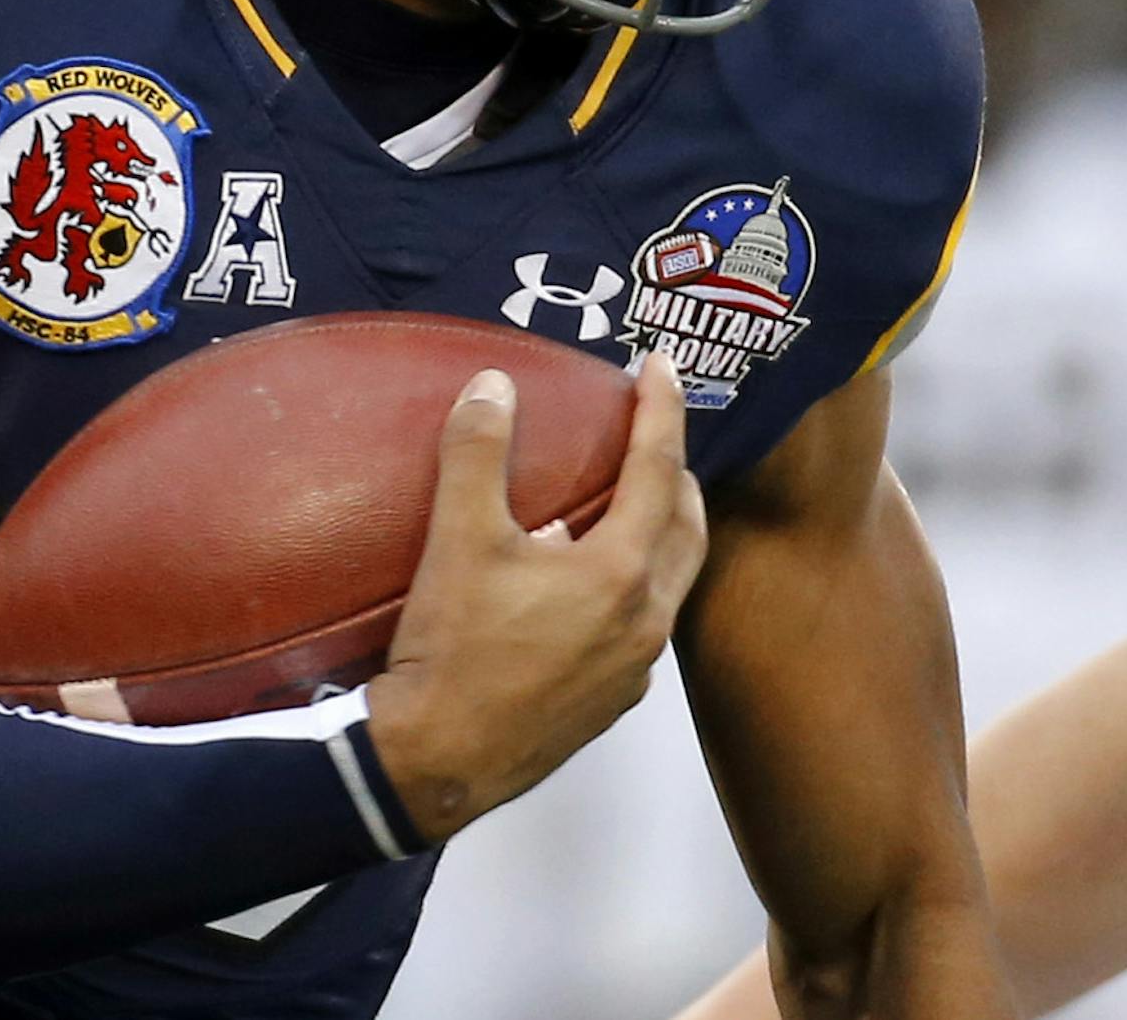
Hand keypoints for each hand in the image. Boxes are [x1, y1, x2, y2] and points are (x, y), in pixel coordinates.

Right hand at [366, 351, 708, 840]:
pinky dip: (634, 582)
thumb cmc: (454, 650)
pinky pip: (643, 624)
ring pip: (671, 580)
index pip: (658, 470)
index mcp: (620, 573)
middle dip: (678, 472)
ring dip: (661, 530)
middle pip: (687, 527)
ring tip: (629, 497)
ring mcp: (634, 669)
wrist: (439, 762)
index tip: (661, 365)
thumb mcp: (458, 540)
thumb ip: (478, 453)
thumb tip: (493, 385)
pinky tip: (587, 579)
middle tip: (654, 431)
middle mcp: (645, 621)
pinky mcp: (611, 701)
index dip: (661, 411)